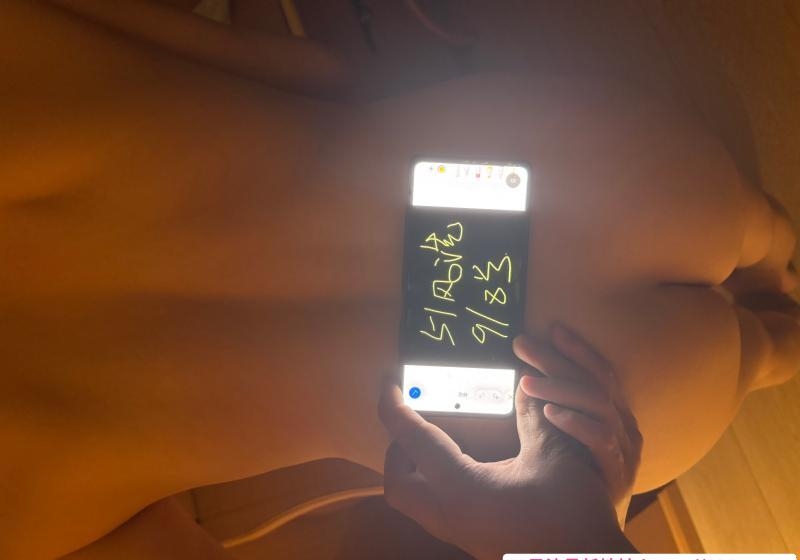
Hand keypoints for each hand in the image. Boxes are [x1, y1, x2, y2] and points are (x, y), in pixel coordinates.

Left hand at [379, 329, 637, 558]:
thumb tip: (524, 386)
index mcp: (462, 491)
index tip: (390, 386)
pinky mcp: (472, 542)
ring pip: (413, 502)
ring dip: (415, 468)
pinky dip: (434, 483)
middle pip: (397, 484)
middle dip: (398, 447)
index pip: (413, 442)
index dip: (396, 410)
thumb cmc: (572, 516)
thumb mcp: (555, 457)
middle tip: (414, 419)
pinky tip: (461, 465)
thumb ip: (533, 418)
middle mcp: (450, 517)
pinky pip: (434, 510)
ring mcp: (460, 535)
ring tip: (435, 439)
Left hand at [514, 324, 642, 527]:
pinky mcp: (618, 473)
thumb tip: (523, 377)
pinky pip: (600, 440)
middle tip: (523, 345)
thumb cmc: (580, 478)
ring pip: (598, 405)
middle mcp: (625, 426)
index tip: (551, 329)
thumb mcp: (562, 438)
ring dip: (560, 388)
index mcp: (615, 413)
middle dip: (558, 359)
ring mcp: (624, 449)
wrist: (595, 528)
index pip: (600, 371)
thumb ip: (549, 407)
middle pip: (595, 381)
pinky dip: (575, 422)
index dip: (578, 349)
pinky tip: (550, 413)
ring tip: (526, 381)